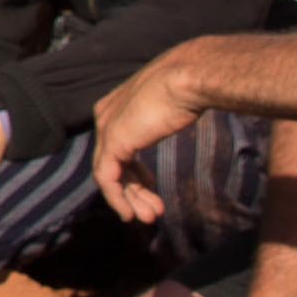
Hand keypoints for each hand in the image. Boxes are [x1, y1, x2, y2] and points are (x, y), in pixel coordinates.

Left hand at [88, 46, 216, 225]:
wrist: (190, 78)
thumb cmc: (190, 87)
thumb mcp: (170, 105)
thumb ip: (162, 115)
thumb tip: (178, 115)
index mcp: (116, 106)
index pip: (118, 148)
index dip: (135, 174)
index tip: (152, 191)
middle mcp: (106, 115)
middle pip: (115, 163)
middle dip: (134, 190)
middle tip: (152, 213)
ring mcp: (107, 128)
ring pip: (110, 174)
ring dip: (130, 199)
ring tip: (149, 218)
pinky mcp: (113, 141)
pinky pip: (107, 178)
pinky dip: (117, 198)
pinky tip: (129, 214)